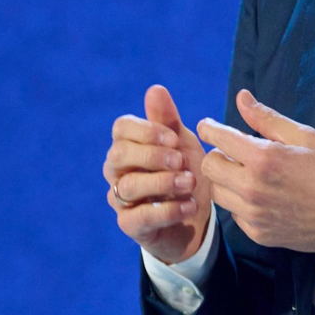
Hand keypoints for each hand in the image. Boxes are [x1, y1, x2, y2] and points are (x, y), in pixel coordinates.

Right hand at [105, 84, 213, 264]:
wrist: (197, 217)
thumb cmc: (184, 172)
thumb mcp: (182, 144)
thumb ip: (168, 120)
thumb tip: (155, 89)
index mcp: (128, 144)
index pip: (121, 128)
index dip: (147, 130)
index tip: (174, 139)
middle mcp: (118, 170)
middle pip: (119, 154)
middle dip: (152, 155)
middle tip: (181, 161)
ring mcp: (121, 198)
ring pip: (129, 186)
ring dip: (164, 182)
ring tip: (190, 183)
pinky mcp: (130, 225)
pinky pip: (140, 217)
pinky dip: (168, 210)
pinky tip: (189, 205)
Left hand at [197, 89, 314, 253]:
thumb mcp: (303, 135)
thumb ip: (266, 118)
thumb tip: (242, 97)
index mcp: (263, 158)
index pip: (218, 139)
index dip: (209, 128)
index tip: (209, 126)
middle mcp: (252, 188)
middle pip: (209, 167)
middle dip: (217, 155)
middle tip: (234, 152)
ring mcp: (254, 214)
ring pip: (217, 193)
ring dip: (226, 180)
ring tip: (248, 175)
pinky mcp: (258, 234)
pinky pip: (234, 214)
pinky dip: (240, 203)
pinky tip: (261, 196)